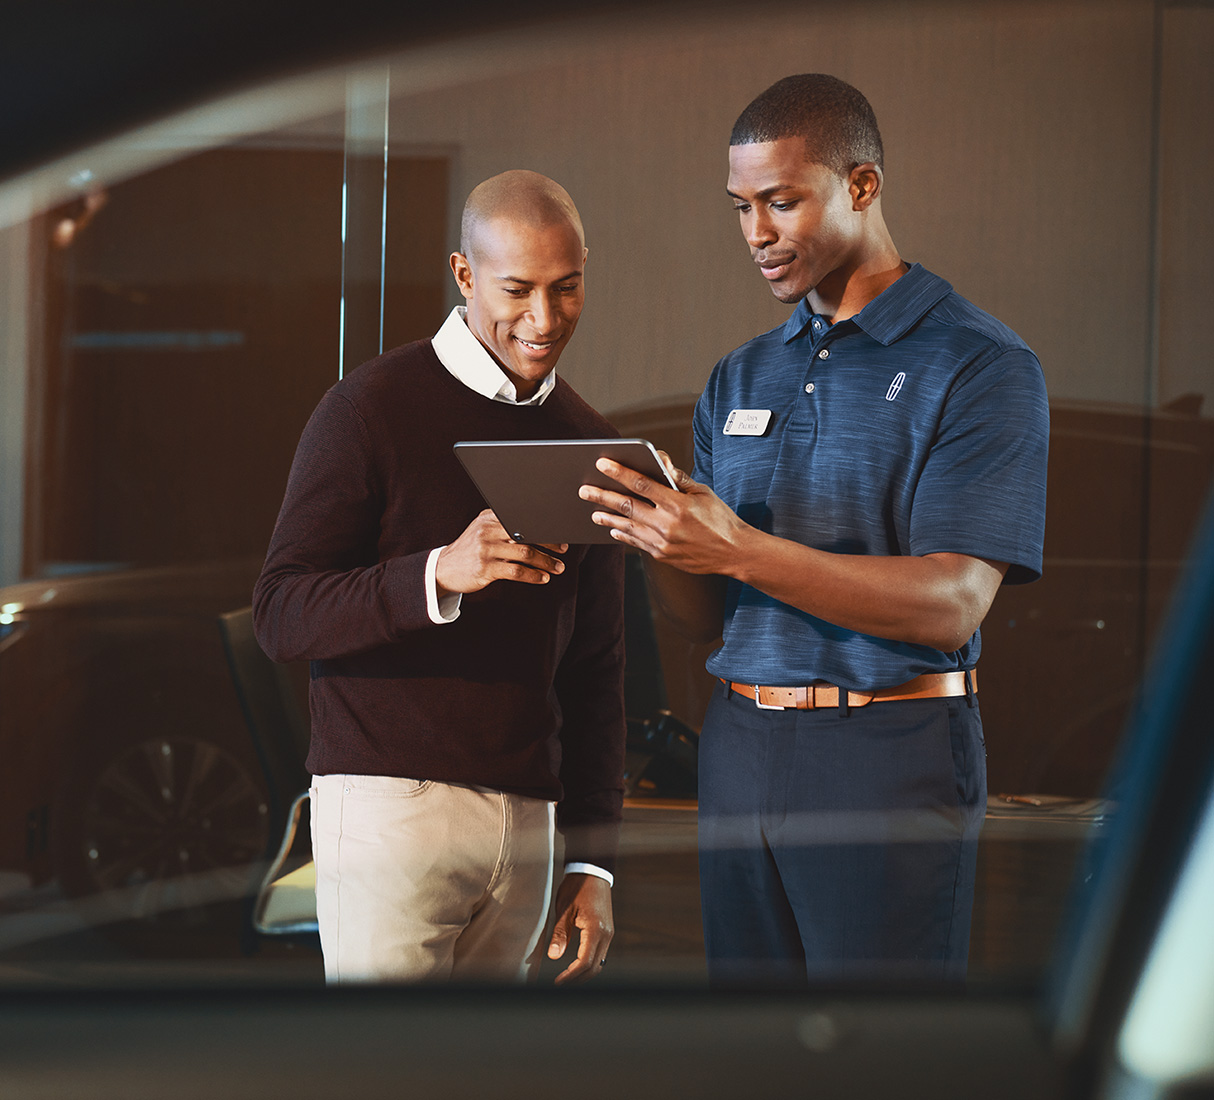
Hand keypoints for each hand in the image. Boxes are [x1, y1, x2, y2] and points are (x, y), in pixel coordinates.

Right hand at [435, 509, 566, 595]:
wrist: (443, 568)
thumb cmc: (470, 550)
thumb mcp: (483, 530)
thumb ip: (504, 526)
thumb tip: (538, 529)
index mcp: (490, 517)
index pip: (523, 519)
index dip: (544, 527)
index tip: (560, 534)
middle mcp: (488, 530)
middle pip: (527, 534)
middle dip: (549, 543)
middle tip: (563, 550)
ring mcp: (486, 549)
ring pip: (525, 554)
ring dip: (545, 562)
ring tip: (557, 568)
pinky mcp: (485, 568)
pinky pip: (516, 571)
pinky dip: (533, 575)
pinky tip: (542, 578)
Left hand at [547, 873, 612, 984]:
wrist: (592, 871)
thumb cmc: (577, 887)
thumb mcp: (564, 909)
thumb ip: (560, 934)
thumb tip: (554, 956)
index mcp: (595, 929)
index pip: (584, 962)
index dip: (570, 975)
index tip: (558, 981)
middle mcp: (606, 934)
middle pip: (595, 967)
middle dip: (578, 979)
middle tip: (560, 983)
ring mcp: (609, 933)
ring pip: (599, 962)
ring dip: (584, 973)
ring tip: (567, 977)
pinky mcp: (607, 931)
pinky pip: (600, 953)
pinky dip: (589, 963)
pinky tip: (576, 964)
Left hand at [579, 458, 748, 575]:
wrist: (734, 552)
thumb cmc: (720, 519)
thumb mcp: (703, 492)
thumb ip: (678, 478)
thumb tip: (660, 461)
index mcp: (678, 504)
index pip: (642, 484)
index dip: (620, 472)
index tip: (602, 464)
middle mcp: (667, 524)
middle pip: (627, 506)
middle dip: (603, 496)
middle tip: (584, 490)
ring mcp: (663, 542)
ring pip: (627, 527)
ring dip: (607, 517)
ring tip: (593, 511)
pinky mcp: (663, 556)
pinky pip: (637, 543)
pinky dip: (623, 535)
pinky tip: (613, 528)